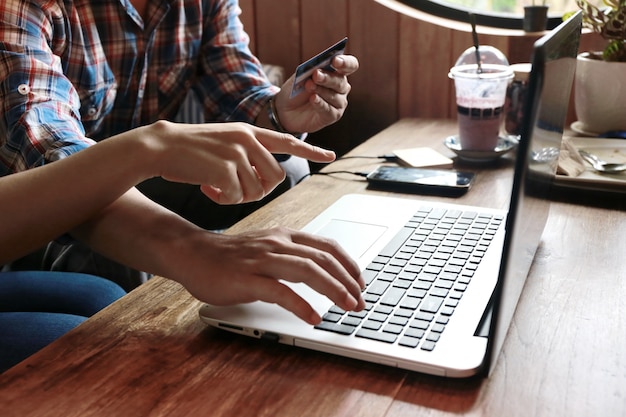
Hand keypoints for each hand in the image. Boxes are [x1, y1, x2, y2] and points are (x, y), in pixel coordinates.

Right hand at [138, 120, 335, 204]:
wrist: (160, 146)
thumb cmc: (189, 150)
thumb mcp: (223, 143)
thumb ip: (246, 154)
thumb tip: (262, 180)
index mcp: (249, 131)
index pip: (287, 140)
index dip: (310, 149)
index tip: (331, 155)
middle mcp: (248, 139)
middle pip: (275, 177)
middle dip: (259, 190)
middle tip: (234, 190)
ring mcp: (237, 152)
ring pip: (258, 190)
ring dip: (239, 197)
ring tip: (216, 188)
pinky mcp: (226, 168)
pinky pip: (238, 197)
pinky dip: (224, 200)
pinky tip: (207, 189)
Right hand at [173, 227, 365, 324]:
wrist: (192, 253)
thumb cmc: (230, 256)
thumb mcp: (266, 248)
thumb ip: (290, 256)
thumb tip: (321, 274)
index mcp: (284, 235)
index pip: (326, 245)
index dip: (349, 264)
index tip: (361, 281)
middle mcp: (277, 244)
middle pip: (323, 259)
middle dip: (347, 281)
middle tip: (361, 301)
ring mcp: (262, 260)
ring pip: (307, 271)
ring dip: (333, 290)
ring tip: (348, 307)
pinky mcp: (247, 279)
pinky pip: (280, 291)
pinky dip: (301, 306)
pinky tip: (313, 318)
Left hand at [274, 54, 358, 133]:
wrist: (285, 110)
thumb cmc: (296, 89)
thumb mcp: (300, 77)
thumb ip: (309, 71)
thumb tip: (316, 68)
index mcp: (337, 72)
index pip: (350, 65)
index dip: (346, 62)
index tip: (335, 61)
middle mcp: (341, 87)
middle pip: (340, 81)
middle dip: (327, 77)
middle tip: (316, 75)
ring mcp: (339, 102)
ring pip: (334, 96)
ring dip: (321, 90)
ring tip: (309, 86)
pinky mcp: (333, 116)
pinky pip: (329, 110)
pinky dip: (320, 103)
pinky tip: (313, 98)